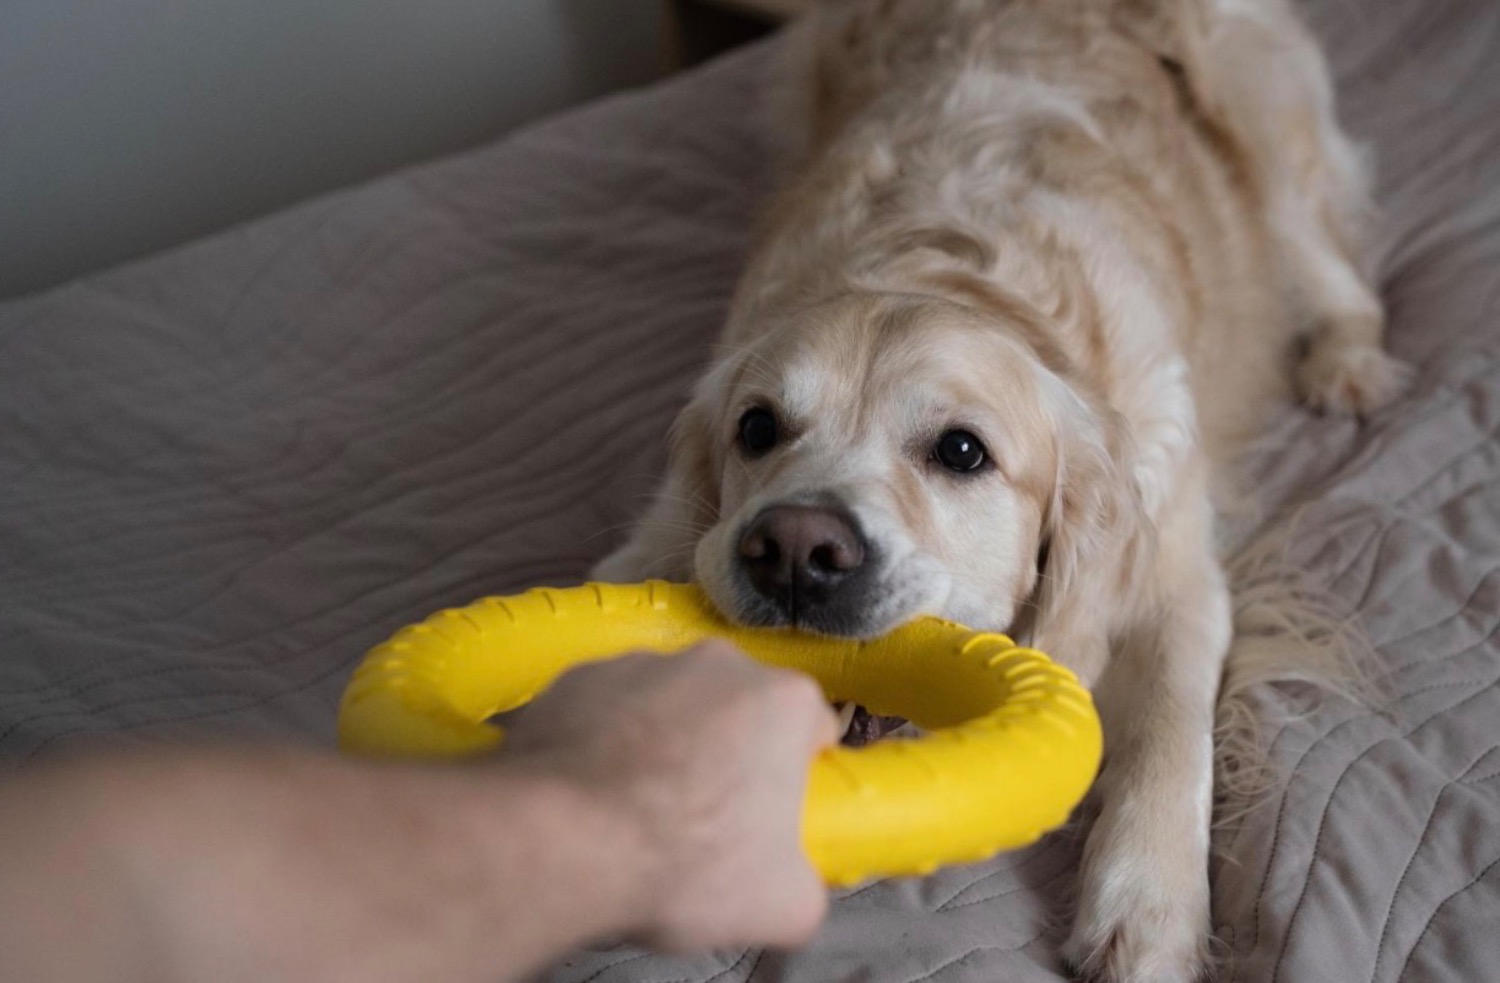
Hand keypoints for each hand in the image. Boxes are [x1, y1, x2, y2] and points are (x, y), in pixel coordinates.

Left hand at [503, 640, 838, 950]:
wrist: (558, 842)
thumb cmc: (682, 864)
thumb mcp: (783, 906)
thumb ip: (806, 883)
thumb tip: (792, 882)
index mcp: (784, 701)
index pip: (812, 729)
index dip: (795, 776)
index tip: (769, 816)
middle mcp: (717, 662)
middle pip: (739, 708)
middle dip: (728, 753)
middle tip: (704, 819)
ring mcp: (642, 662)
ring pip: (670, 702)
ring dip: (664, 742)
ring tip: (637, 809)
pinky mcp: (578, 676)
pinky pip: (607, 707)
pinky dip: (606, 739)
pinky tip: (592, 792)